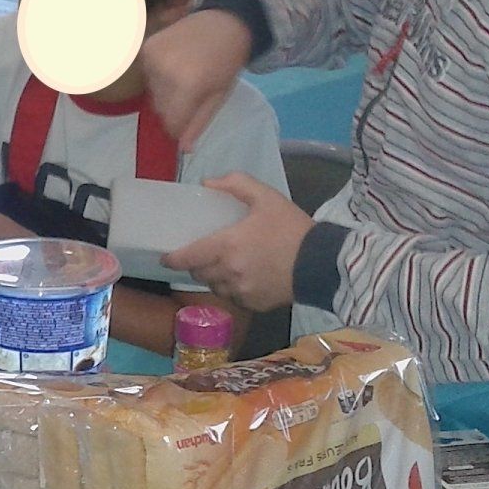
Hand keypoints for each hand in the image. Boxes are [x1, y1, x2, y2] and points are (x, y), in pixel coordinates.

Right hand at [140, 9, 251, 150]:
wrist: (224, 22)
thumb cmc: (227, 62)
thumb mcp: (219, 96)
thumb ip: (199, 122)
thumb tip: (184, 149)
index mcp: (187, 87)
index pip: (171, 123)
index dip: (180, 125)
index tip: (190, 116)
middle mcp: (164, 73)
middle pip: (160, 108)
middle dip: (174, 107)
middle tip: (192, 91)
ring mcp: (152, 58)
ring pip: (152, 92)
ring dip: (165, 90)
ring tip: (184, 74)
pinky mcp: (146, 48)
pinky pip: (147, 74)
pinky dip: (158, 74)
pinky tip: (174, 63)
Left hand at [163, 174, 309, 310]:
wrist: (323, 262)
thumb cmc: (292, 228)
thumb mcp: (267, 197)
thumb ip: (236, 184)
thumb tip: (207, 183)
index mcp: (227, 246)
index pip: (188, 257)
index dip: (173, 259)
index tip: (166, 257)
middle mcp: (229, 272)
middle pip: (199, 273)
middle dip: (196, 265)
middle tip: (203, 255)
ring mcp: (242, 291)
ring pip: (216, 287)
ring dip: (215, 278)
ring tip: (225, 266)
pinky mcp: (255, 305)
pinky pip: (234, 298)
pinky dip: (234, 289)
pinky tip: (245, 278)